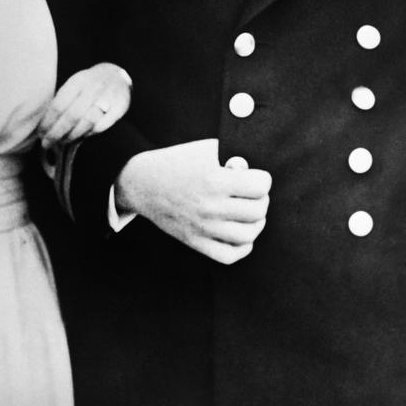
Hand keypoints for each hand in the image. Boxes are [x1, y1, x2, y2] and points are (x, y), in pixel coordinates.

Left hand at [38, 62, 131, 148]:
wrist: (117, 76)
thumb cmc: (88, 85)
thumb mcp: (74, 85)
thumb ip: (62, 101)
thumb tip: (44, 124)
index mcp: (78, 81)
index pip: (59, 104)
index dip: (48, 122)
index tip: (41, 133)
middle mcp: (93, 87)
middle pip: (72, 115)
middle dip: (57, 132)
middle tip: (47, 143)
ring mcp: (108, 97)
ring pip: (87, 121)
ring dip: (72, 135)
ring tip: (62, 141)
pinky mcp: (120, 107)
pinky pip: (102, 125)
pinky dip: (90, 133)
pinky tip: (81, 136)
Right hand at [114, 138, 270, 264]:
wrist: (142, 183)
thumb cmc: (176, 162)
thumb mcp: (204, 151)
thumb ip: (232, 160)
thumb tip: (251, 173)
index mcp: (213, 180)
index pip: (260, 187)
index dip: (262, 179)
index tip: (255, 177)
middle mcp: (210, 207)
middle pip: (258, 210)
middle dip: (261, 199)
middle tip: (253, 193)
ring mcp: (203, 227)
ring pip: (248, 235)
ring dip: (256, 222)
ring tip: (249, 213)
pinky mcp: (195, 242)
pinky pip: (229, 255)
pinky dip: (243, 247)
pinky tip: (241, 234)